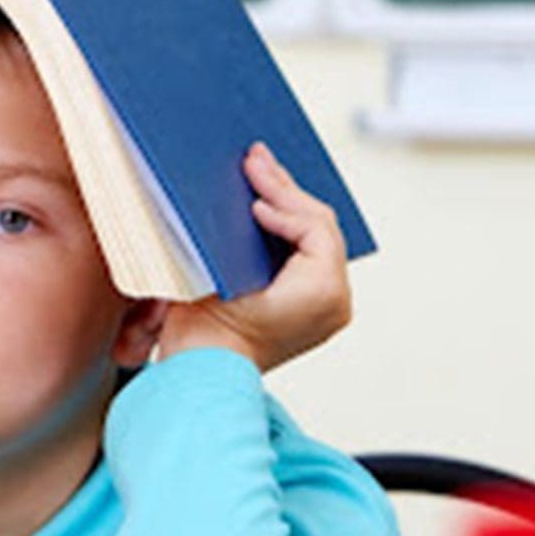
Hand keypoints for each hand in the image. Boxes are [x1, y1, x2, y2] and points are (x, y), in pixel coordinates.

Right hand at [158, 142, 351, 372]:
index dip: (282, 202)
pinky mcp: (311, 311)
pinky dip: (285, 231)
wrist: (199, 376)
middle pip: (318, 226)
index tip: (252, 193)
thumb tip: (258, 199)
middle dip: (285, 191)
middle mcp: (335, 300)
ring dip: (286, 206)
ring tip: (262, 173)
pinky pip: (306, 257)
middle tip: (258, 159)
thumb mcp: (222, 271)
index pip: (315, 226)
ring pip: (314, 239)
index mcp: (322, 291)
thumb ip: (254, 232)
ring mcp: (327, 308)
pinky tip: (262, 210)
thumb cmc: (206, 333)